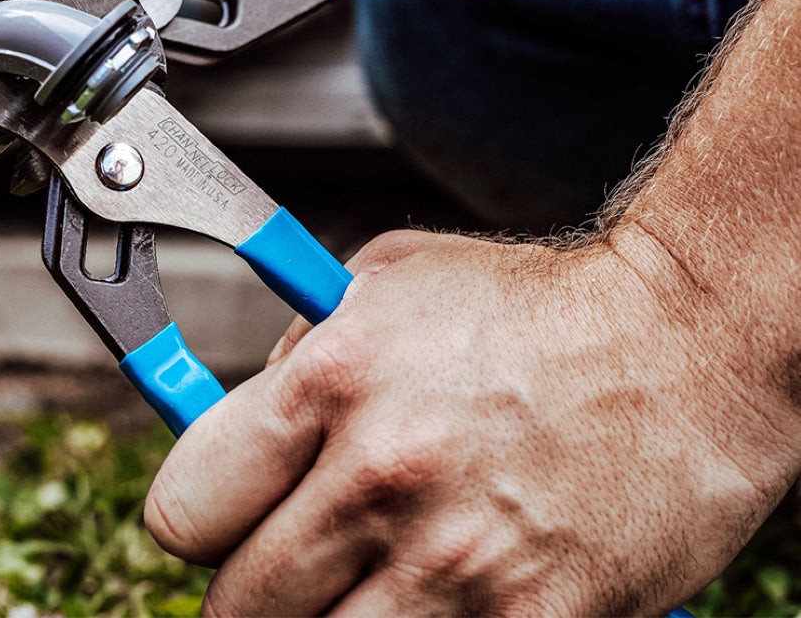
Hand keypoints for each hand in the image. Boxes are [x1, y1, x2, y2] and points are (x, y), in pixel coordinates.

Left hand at [146, 229, 795, 615]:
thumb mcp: (385, 279)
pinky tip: (447, 592)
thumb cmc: (528, 303)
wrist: (680, 342)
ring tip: (373, 576)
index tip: (223, 518)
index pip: (183, 510)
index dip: (197, 519)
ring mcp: (456, 564)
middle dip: (259, 586)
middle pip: (238, 609)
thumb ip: (296, 350)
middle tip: (298, 558)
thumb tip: (236, 424)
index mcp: (331, 380)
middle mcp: (381, 477)